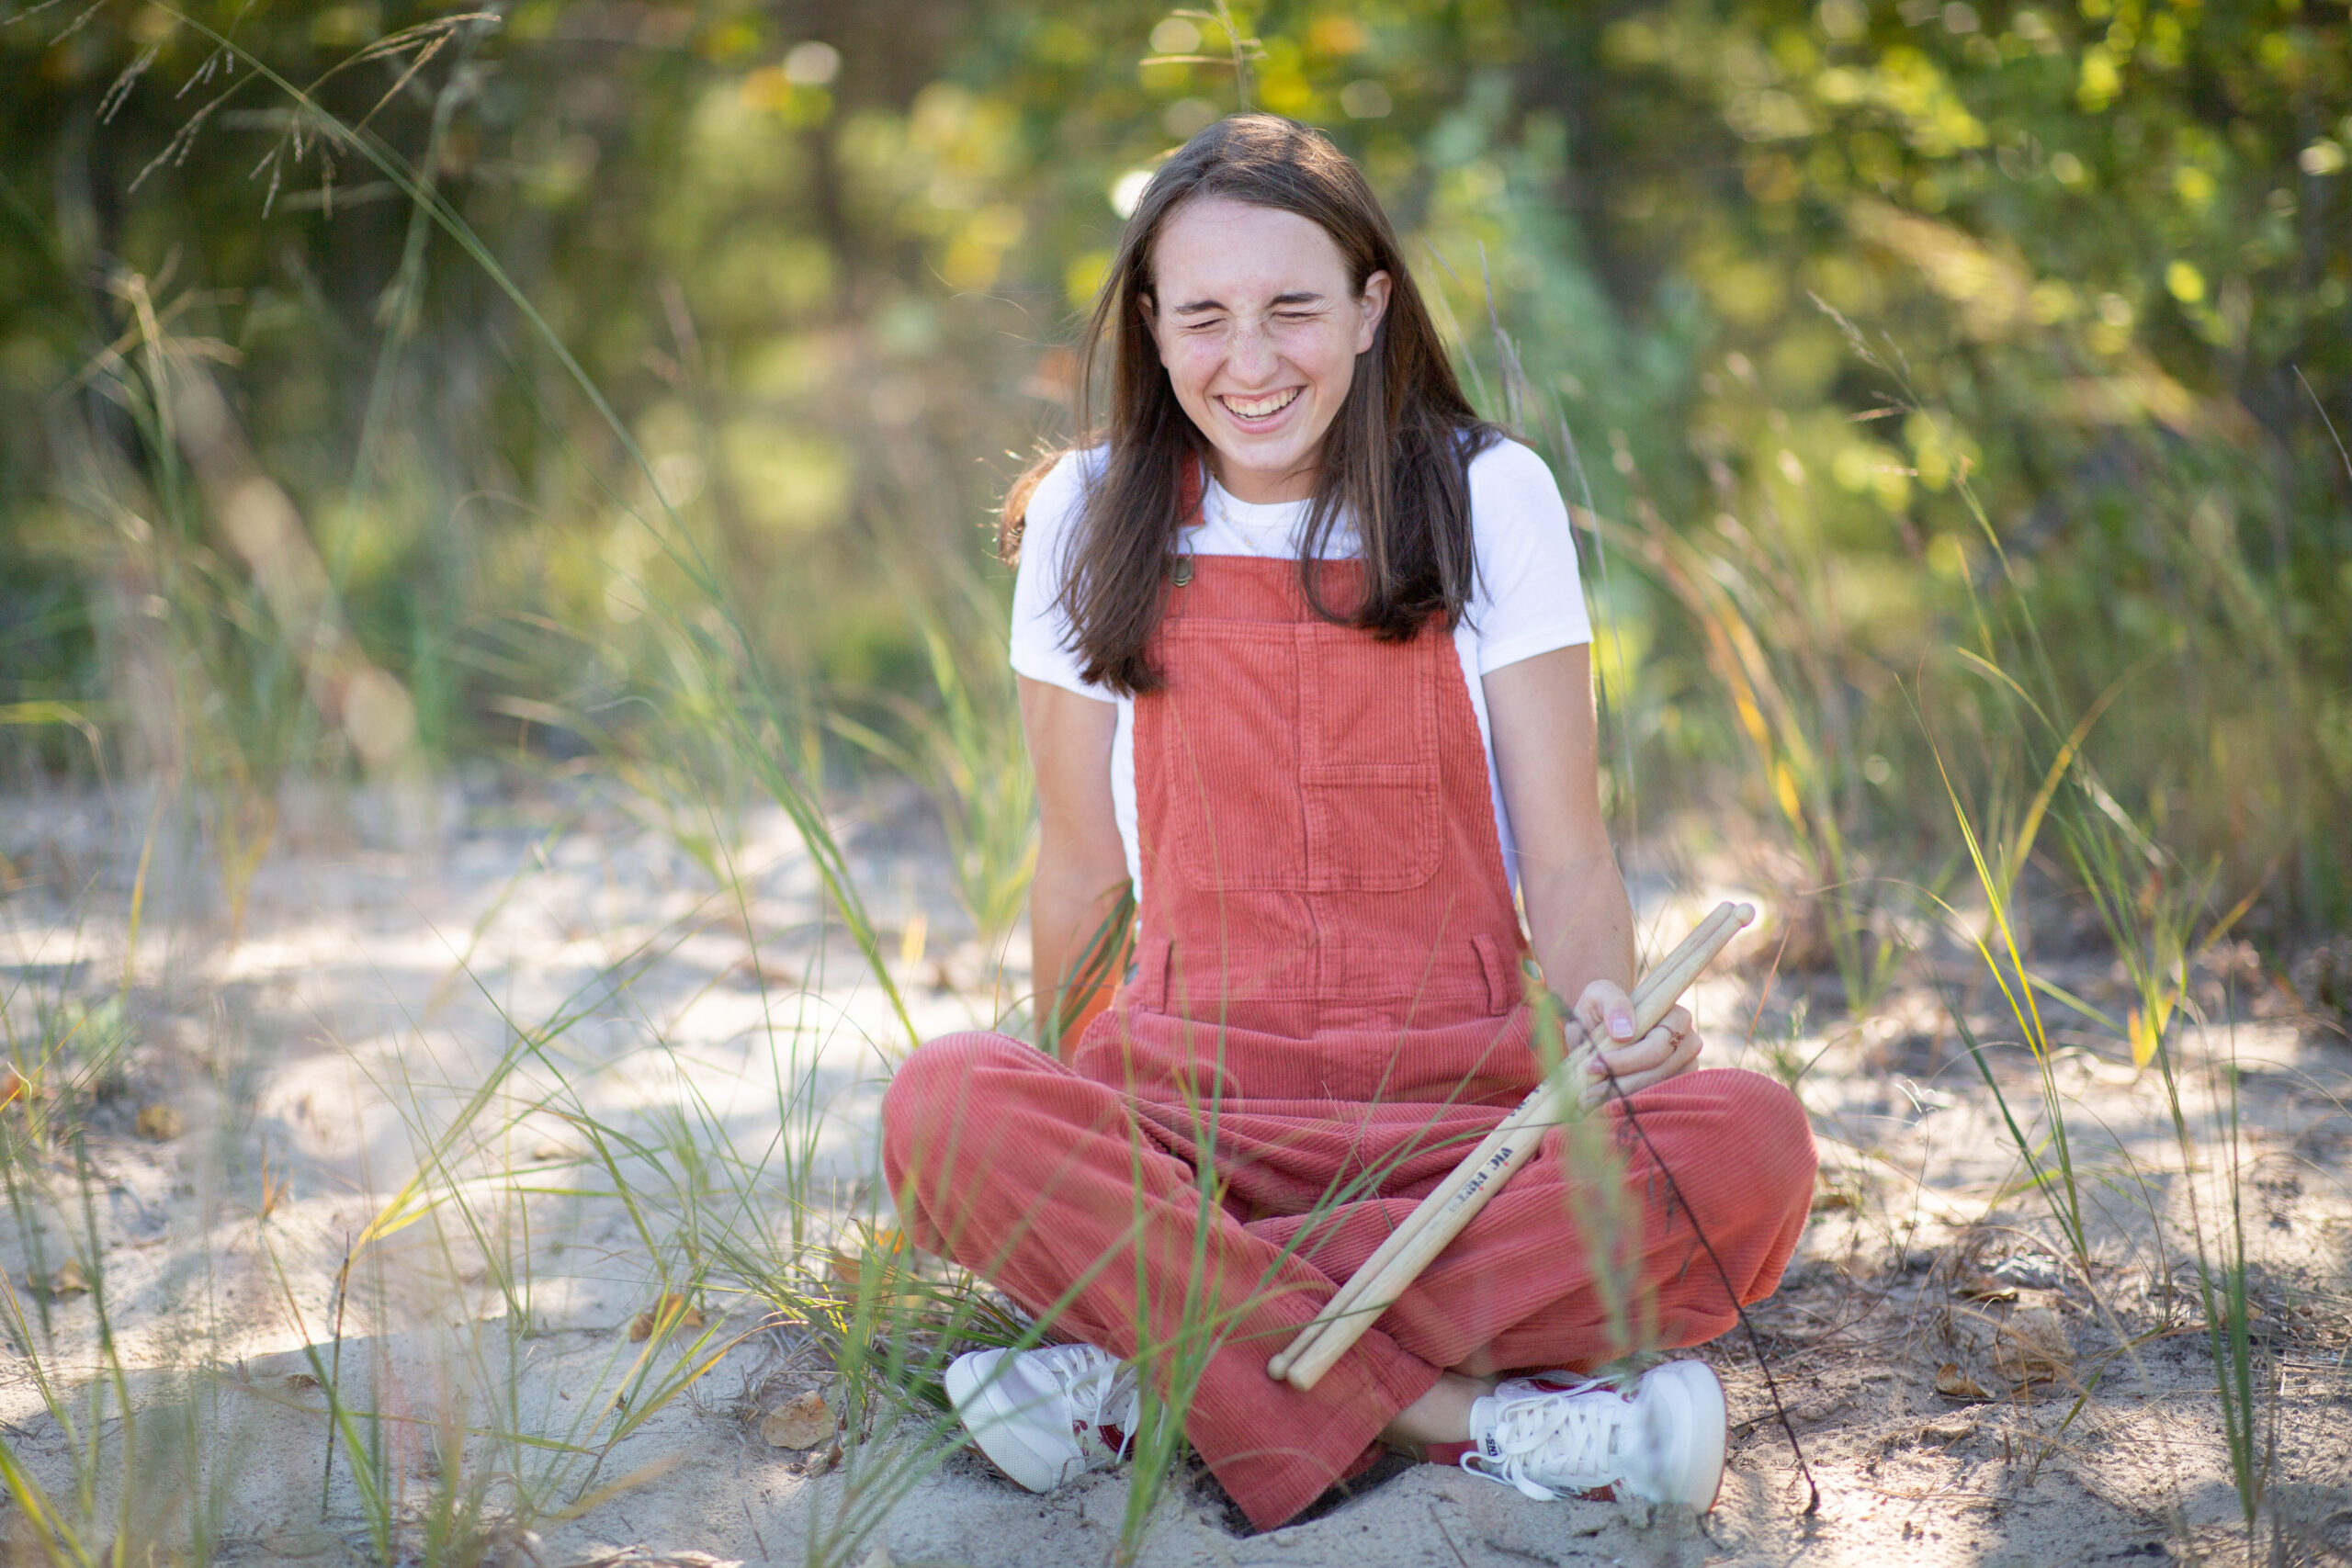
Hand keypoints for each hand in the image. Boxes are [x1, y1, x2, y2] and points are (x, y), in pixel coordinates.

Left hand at [1571, 980, 1703, 1106]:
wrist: (1598, 1032)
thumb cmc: (1600, 1011)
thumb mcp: (1598, 995)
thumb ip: (1612, 1002)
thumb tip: (1625, 1032)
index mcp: (1675, 1015)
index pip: (1659, 1044)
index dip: (1627, 1059)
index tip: (1593, 1065)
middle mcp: (1688, 1041)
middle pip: (1659, 1070)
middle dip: (1621, 1082)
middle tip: (1586, 1091)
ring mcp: (1687, 1067)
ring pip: (1657, 1089)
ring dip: (1621, 1097)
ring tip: (1588, 1100)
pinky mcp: (1678, 1088)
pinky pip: (1656, 1101)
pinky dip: (1629, 1106)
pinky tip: (1602, 1107)